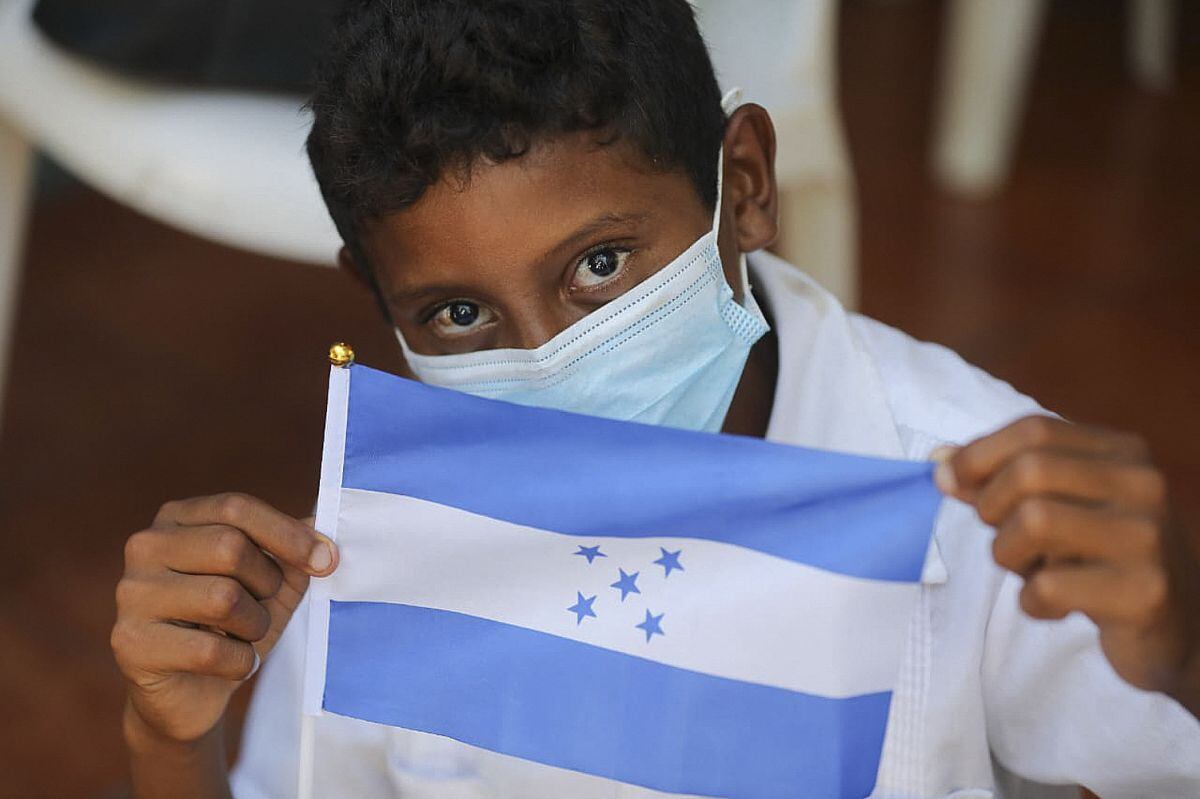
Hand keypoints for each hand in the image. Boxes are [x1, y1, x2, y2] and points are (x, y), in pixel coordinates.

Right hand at [112, 493, 338, 745]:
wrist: (191, 695)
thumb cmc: (234, 626)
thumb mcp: (272, 582)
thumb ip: (295, 549)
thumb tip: (324, 521)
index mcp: (178, 519)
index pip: (236, 508)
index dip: (287, 534)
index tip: (327, 560)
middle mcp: (145, 547)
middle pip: (230, 547)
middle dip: (267, 584)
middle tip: (264, 608)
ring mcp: (131, 594)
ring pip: (222, 598)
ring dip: (255, 625)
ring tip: (245, 636)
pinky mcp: (129, 643)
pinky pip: (209, 650)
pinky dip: (240, 662)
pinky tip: (231, 665)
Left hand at [934, 416, 1199, 715]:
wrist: (1181, 628)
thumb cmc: (1102, 559)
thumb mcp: (1057, 507)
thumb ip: (999, 481)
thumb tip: (940, 461)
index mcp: (1121, 452)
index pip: (1034, 430)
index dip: (978, 454)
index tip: (948, 478)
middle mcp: (1141, 484)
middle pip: (1030, 471)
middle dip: (992, 507)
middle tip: (1003, 537)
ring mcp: (1147, 538)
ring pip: (1034, 521)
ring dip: (1010, 555)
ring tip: (1032, 572)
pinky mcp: (1143, 592)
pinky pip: (1048, 586)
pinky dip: (1032, 601)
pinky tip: (1055, 606)